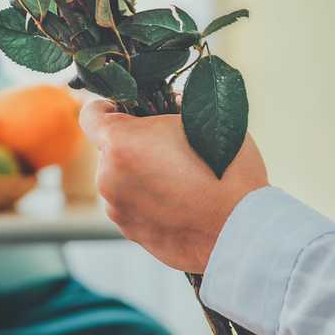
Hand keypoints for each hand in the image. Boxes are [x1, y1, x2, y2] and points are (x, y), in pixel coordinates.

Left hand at [79, 99, 268, 273]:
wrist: (244, 230)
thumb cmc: (227, 172)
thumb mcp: (200, 119)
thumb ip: (170, 108)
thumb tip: (166, 103)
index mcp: (120, 142)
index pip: (91, 114)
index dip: (109, 107)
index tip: (128, 110)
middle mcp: (108, 176)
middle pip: (110, 149)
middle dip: (133, 145)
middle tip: (170, 148)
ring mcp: (117, 207)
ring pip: (120, 179)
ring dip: (140, 175)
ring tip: (180, 181)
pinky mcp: (130, 231)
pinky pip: (131, 205)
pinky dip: (148, 201)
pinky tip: (179, 204)